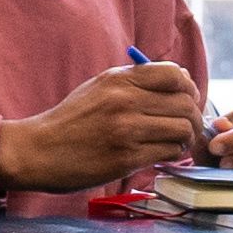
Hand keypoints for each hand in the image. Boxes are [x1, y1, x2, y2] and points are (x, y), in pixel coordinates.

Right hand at [0, 60, 204, 187]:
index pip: (175, 74)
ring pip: (182, 129)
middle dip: (193, 117)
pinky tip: (163, 153)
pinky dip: (172, 153)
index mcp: (120, 79)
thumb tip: (178, 80)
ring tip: (176, 142)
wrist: (38, 150)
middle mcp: (125, 101)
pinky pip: (168, 152)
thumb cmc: (71, 120)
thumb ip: (135, 81)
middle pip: (184, 104)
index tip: (188, 99)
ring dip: (185, 138)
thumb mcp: (99, 87)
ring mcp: (126, 130)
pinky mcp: (126, 158)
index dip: (190, 88)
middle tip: (189, 127)